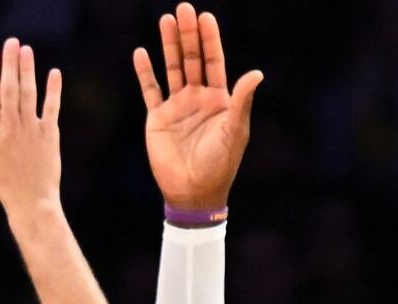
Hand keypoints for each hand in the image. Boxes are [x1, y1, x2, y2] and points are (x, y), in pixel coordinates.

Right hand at [0, 39, 61, 216]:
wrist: (31, 201)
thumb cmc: (3, 180)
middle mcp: (10, 128)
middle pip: (9, 90)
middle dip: (9, 64)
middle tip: (10, 42)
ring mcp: (30, 131)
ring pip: (28, 95)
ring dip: (28, 71)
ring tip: (26, 50)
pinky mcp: (49, 136)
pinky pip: (51, 109)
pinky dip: (53, 91)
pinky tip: (53, 73)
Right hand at [132, 3, 264, 210]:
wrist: (193, 193)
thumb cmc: (219, 165)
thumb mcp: (234, 132)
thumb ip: (241, 102)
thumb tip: (257, 73)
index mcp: (219, 100)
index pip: (213, 62)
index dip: (210, 40)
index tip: (205, 17)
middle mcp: (198, 98)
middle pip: (192, 59)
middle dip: (188, 34)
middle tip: (183, 8)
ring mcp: (177, 107)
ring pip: (172, 68)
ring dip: (169, 45)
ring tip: (165, 20)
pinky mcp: (157, 118)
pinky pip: (150, 90)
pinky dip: (144, 72)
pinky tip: (140, 53)